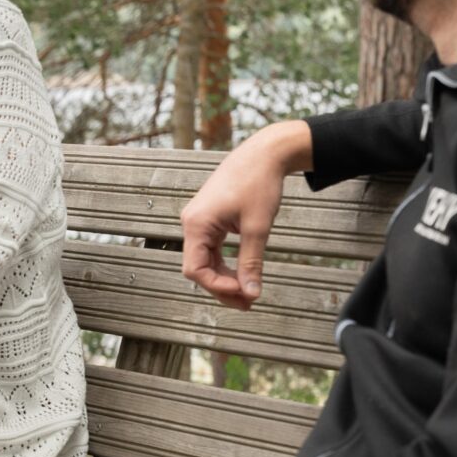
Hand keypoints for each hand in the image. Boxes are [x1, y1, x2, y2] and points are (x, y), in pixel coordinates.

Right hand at [180, 121, 311, 310]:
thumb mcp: (257, 227)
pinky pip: (212, 249)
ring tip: (248, 292)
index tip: (243, 294)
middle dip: (222, 287)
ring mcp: (199, 220)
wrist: (264, 153)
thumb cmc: (259, 183)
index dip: (217, 286)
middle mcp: (192, 222)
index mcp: (197, 224)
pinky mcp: (210, 218)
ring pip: (206, 260)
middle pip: (199, 268)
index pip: (195, 269)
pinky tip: (242, 273)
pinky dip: (226, 263)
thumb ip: (251, 263)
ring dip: (225, 277)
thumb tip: (251, 293)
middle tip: (249, 303)